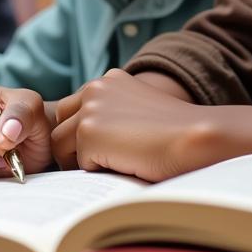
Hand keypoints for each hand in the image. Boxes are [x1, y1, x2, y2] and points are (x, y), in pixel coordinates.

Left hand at [52, 69, 215, 181]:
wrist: (192, 136)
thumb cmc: (173, 132)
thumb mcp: (138, 109)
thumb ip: (112, 113)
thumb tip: (84, 139)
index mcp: (108, 80)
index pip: (72, 109)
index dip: (81, 132)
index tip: (103, 148)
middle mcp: (95, 89)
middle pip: (59, 125)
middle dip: (72, 145)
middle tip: (100, 162)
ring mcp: (89, 110)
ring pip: (60, 145)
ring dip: (80, 160)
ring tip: (113, 165)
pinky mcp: (89, 133)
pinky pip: (78, 164)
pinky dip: (97, 171)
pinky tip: (124, 165)